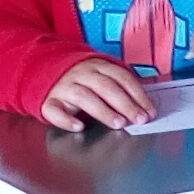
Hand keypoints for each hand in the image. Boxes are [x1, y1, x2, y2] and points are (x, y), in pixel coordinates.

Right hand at [42, 56, 157, 130]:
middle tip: (139, 119)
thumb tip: (145, 108)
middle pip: (105, 87)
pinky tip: (79, 127)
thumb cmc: (82, 80)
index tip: (149, 111)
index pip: (121, 78)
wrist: (43, 70)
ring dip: (103, 111)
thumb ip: (120, 88)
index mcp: (98, 66)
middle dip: (125, 104)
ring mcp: (64, 87)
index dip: (137, 94)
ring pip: (84, 97)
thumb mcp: (101, 77)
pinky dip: (66, 120)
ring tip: (118, 123)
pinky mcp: (49, 101)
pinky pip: (55, 110)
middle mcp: (81, 74)